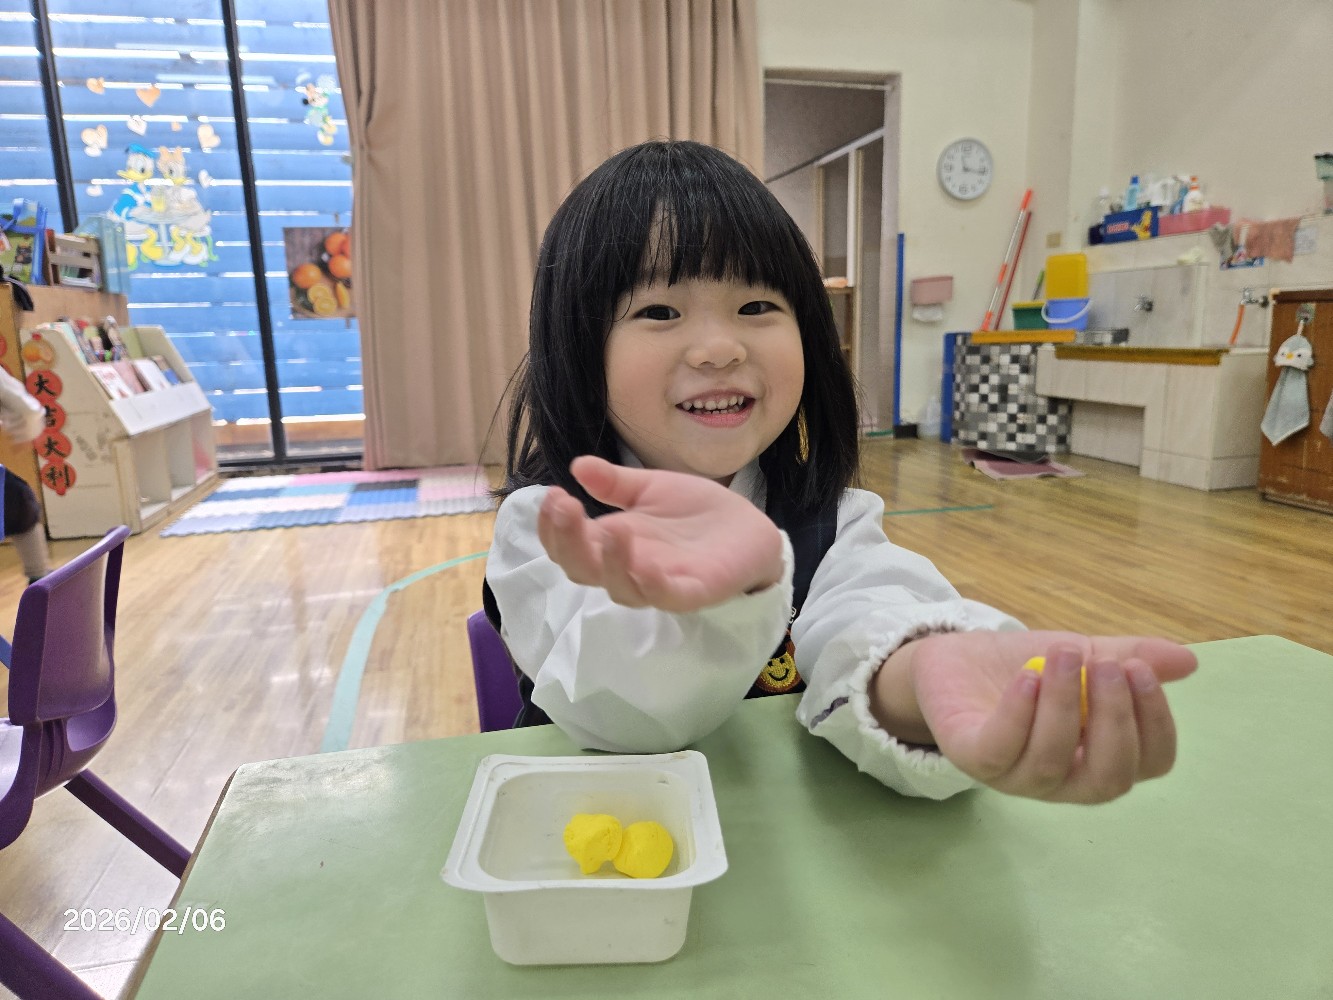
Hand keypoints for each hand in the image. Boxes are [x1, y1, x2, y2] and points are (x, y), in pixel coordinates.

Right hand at [536, 455, 784, 612]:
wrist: (749, 526)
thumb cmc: (695, 512)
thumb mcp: (652, 488)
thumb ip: (615, 482)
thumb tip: (578, 465)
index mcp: (613, 542)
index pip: (568, 546)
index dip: (552, 527)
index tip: (551, 494)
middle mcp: (628, 567)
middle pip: (583, 569)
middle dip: (567, 541)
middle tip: (564, 506)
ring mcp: (659, 582)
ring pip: (621, 588)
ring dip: (609, 563)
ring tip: (607, 530)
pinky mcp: (693, 592)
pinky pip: (666, 597)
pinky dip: (652, 584)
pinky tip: (646, 564)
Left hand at [873, 631, 1196, 803]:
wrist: (953, 661)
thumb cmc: (1025, 669)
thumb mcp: (1084, 656)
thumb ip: (1131, 658)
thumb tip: (1188, 661)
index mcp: (1099, 759)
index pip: (1148, 764)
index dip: (1154, 725)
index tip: (1141, 672)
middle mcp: (1063, 781)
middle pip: (1107, 776)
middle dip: (1114, 720)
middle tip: (1106, 666)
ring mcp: (1015, 776)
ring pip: (1051, 760)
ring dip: (1063, 704)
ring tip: (1064, 653)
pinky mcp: (972, 759)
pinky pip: (1000, 749)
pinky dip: (1019, 713)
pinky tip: (1028, 677)